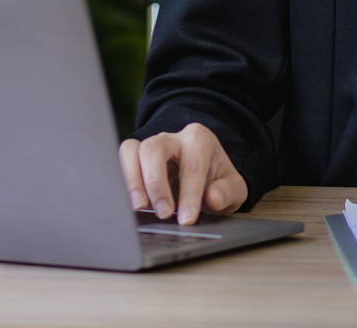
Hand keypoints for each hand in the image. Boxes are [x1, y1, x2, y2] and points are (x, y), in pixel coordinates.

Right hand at [118, 123, 248, 225]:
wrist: (204, 175)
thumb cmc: (217, 181)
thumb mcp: (234, 188)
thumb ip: (228, 192)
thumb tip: (213, 197)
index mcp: (199, 140)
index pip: (192, 164)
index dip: (189, 194)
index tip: (187, 219)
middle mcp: (172, 138)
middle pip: (154, 149)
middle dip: (156, 183)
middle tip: (162, 214)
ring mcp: (150, 145)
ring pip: (132, 150)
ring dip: (132, 180)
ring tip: (138, 207)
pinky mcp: (135, 157)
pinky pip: (122, 160)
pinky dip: (122, 180)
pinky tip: (129, 203)